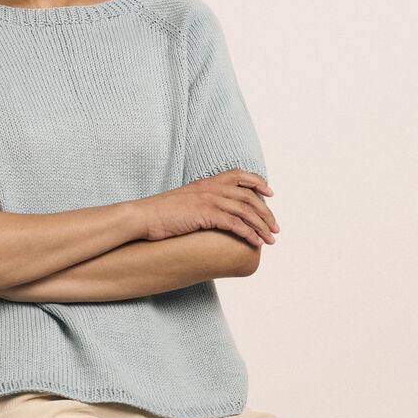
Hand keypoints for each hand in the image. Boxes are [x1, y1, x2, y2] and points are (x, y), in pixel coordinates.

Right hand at [141, 170, 279, 246]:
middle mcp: (210, 187)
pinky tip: (255, 242)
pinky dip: (248, 233)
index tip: (270, 194)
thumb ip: (198, 202)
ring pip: (245, 211)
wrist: (141, 217)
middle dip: (266, 213)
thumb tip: (207, 214)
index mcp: (206, 182)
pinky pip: (234, 223)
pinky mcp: (205, 214)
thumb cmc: (158, 214)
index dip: (258, 183)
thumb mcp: (182, 202)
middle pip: (248, 196)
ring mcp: (208, 199)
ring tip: (271, 240)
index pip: (239, 175)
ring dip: (261, 226)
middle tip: (275, 229)